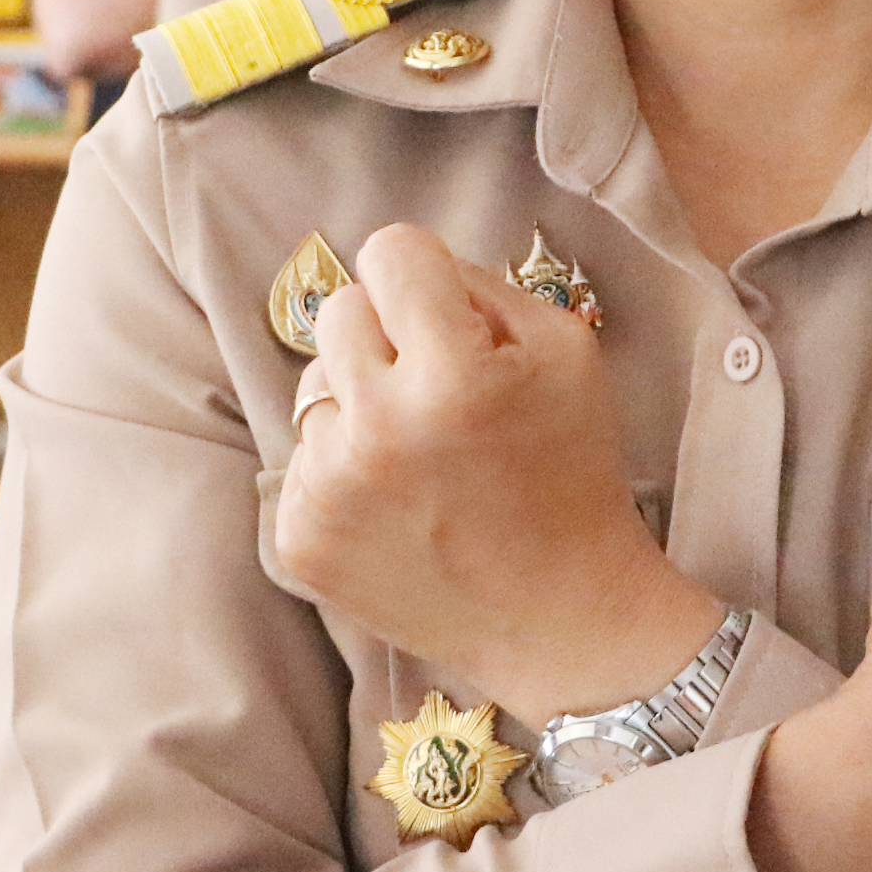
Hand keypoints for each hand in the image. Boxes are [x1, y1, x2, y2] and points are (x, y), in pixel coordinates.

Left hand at [276, 223, 719, 722]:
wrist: (560, 618)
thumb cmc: (572, 473)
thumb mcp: (565, 351)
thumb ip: (484, 287)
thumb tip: (408, 270)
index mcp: (451, 373)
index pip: (389, 252)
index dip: (424, 277)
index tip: (445, 316)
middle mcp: (376, 428)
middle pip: (338, 311)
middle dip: (386, 336)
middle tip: (436, 389)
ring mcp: (328, 489)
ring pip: (312, 387)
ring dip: (359, 406)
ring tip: (419, 459)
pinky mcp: (299, 540)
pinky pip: (301, 458)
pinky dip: (341, 472)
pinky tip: (397, 507)